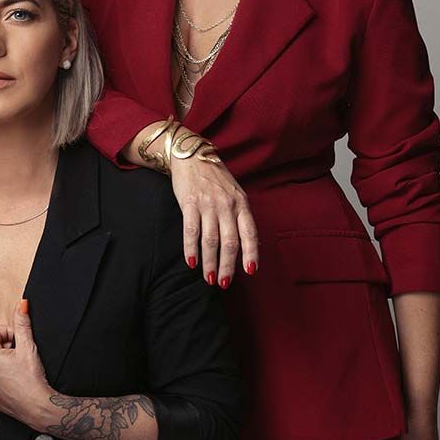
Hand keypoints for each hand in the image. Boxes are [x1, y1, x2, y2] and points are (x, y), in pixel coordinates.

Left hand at [0, 300, 50, 427]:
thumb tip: (22, 304)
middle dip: (5, 347)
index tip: (19, 345)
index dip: (9, 334)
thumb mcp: (28, 347)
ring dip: (2, 360)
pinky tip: (13, 379)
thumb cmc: (33, 380)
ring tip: (17, 369)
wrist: (37, 407)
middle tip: (19, 358)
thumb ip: (22, 322)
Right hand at [169, 154, 257, 288]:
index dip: (250, 254)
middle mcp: (227, 205)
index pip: (249, 233)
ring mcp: (208, 204)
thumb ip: (241, 217)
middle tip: (223, 283)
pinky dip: (190, 248)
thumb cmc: (215, 178)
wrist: (192, 156)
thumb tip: (249, 246)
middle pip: (229, 242)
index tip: (250, 272)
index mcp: (241, 204)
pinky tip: (191, 262)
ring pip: (210, 240)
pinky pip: (191, 231)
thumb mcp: (235, 194)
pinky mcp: (189, 203)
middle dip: (227, 266)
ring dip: (210, 262)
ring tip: (209, 278)